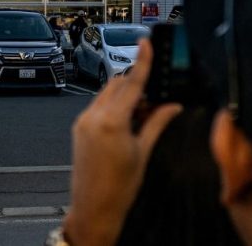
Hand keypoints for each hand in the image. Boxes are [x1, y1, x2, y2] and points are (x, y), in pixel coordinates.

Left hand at [63, 39, 181, 245]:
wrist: (94, 208)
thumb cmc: (119, 187)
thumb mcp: (143, 152)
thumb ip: (157, 122)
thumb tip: (173, 106)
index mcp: (112, 122)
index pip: (132, 83)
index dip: (142, 61)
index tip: (145, 43)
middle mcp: (94, 117)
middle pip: (118, 84)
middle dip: (136, 85)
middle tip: (155, 99)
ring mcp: (83, 122)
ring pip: (107, 94)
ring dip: (124, 96)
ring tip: (141, 116)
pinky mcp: (79, 127)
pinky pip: (98, 106)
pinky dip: (113, 106)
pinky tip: (126, 122)